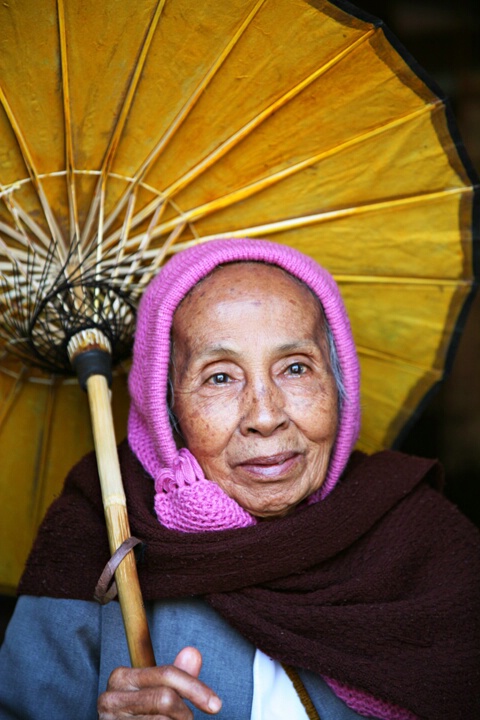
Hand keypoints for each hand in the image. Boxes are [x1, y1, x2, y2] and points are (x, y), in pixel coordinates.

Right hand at [97, 646, 221, 718]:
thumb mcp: (157, 692)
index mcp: (121, 677)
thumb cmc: (141, 716)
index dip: (195, 688)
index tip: (216, 704)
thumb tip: (193, 652)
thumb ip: (176, 675)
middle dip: (184, 713)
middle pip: (165, 698)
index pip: (167, 674)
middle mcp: (111, 698)